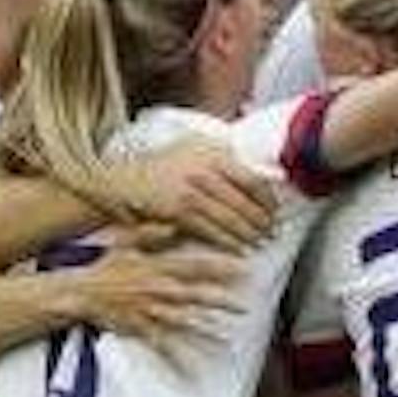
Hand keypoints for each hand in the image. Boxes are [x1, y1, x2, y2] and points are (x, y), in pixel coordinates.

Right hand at [77, 245, 245, 364]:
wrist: (80, 293)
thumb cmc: (104, 267)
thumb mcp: (125, 242)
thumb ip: (150, 232)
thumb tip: (173, 222)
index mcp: (158, 268)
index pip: (195, 267)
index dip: (220, 268)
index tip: (243, 269)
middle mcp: (159, 290)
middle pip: (196, 295)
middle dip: (221, 301)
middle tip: (244, 306)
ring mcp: (151, 311)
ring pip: (184, 321)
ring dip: (207, 328)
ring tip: (228, 336)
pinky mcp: (142, 329)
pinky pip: (162, 345)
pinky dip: (177, 358)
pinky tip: (192, 367)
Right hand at [112, 138, 276, 251]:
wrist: (123, 182)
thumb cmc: (160, 167)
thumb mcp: (192, 147)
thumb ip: (224, 154)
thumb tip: (259, 170)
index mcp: (213, 154)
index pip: (252, 179)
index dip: (267, 199)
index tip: (274, 211)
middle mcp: (204, 171)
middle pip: (244, 202)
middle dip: (261, 221)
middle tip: (271, 233)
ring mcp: (191, 192)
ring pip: (230, 218)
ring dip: (247, 234)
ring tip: (258, 243)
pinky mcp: (179, 212)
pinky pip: (210, 230)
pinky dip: (227, 242)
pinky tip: (237, 249)